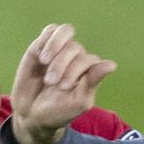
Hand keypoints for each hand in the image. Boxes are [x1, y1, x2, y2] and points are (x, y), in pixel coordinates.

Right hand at [8, 24, 117, 143]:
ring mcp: (61, 50)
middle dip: (61, 65)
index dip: (75, 70)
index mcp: (90, 72)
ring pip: (65, 32)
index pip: (90, 60)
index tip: (62, 88)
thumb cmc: (58, 111)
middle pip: (75, 47)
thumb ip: (93, 81)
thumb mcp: (77, 101)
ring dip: (55, 47)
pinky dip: (46, 40)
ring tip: (44, 62)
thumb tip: (112, 64)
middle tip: (50, 83)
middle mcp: (78, 58)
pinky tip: (40, 56)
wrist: (32, 114)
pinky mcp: (44, 45)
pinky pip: (51, 30)